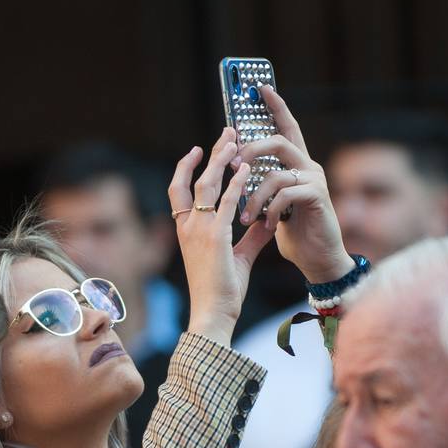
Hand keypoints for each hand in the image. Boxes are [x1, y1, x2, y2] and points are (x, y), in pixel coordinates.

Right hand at [168, 128, 274, 345]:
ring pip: (206, 185)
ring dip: (220, 160)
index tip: (200, 149)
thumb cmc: (222, 292)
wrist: (214, 314)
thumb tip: (267, 220)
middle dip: (210, 154)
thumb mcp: (239, 258)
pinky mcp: (215, 238)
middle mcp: (189, 227)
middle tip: (226, 132)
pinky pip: (226, 203)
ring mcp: (199, 231)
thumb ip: (252, 237)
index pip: (180, 191)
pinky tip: (246, 168)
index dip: (187, 167)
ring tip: (233, 140)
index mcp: (187, 231)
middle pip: (194, 180)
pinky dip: (236, 183)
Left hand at [233, 85, 354, 284]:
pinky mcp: (318, 197)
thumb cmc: (294, 232)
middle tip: (232, 166)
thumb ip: (261, 183)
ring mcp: (315, 180)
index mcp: (296, 164)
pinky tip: (267, 225)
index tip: (259, 86)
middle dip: (250, 150)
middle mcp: (308, 166)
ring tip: (245, 216)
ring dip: (254, 195)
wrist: (317, 260)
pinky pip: (286, 193)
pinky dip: (270, 209)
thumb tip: (237, 167)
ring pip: (276, 171)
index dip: (274, 105)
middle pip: (277, 141)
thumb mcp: (272, 203)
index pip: (286, 127)